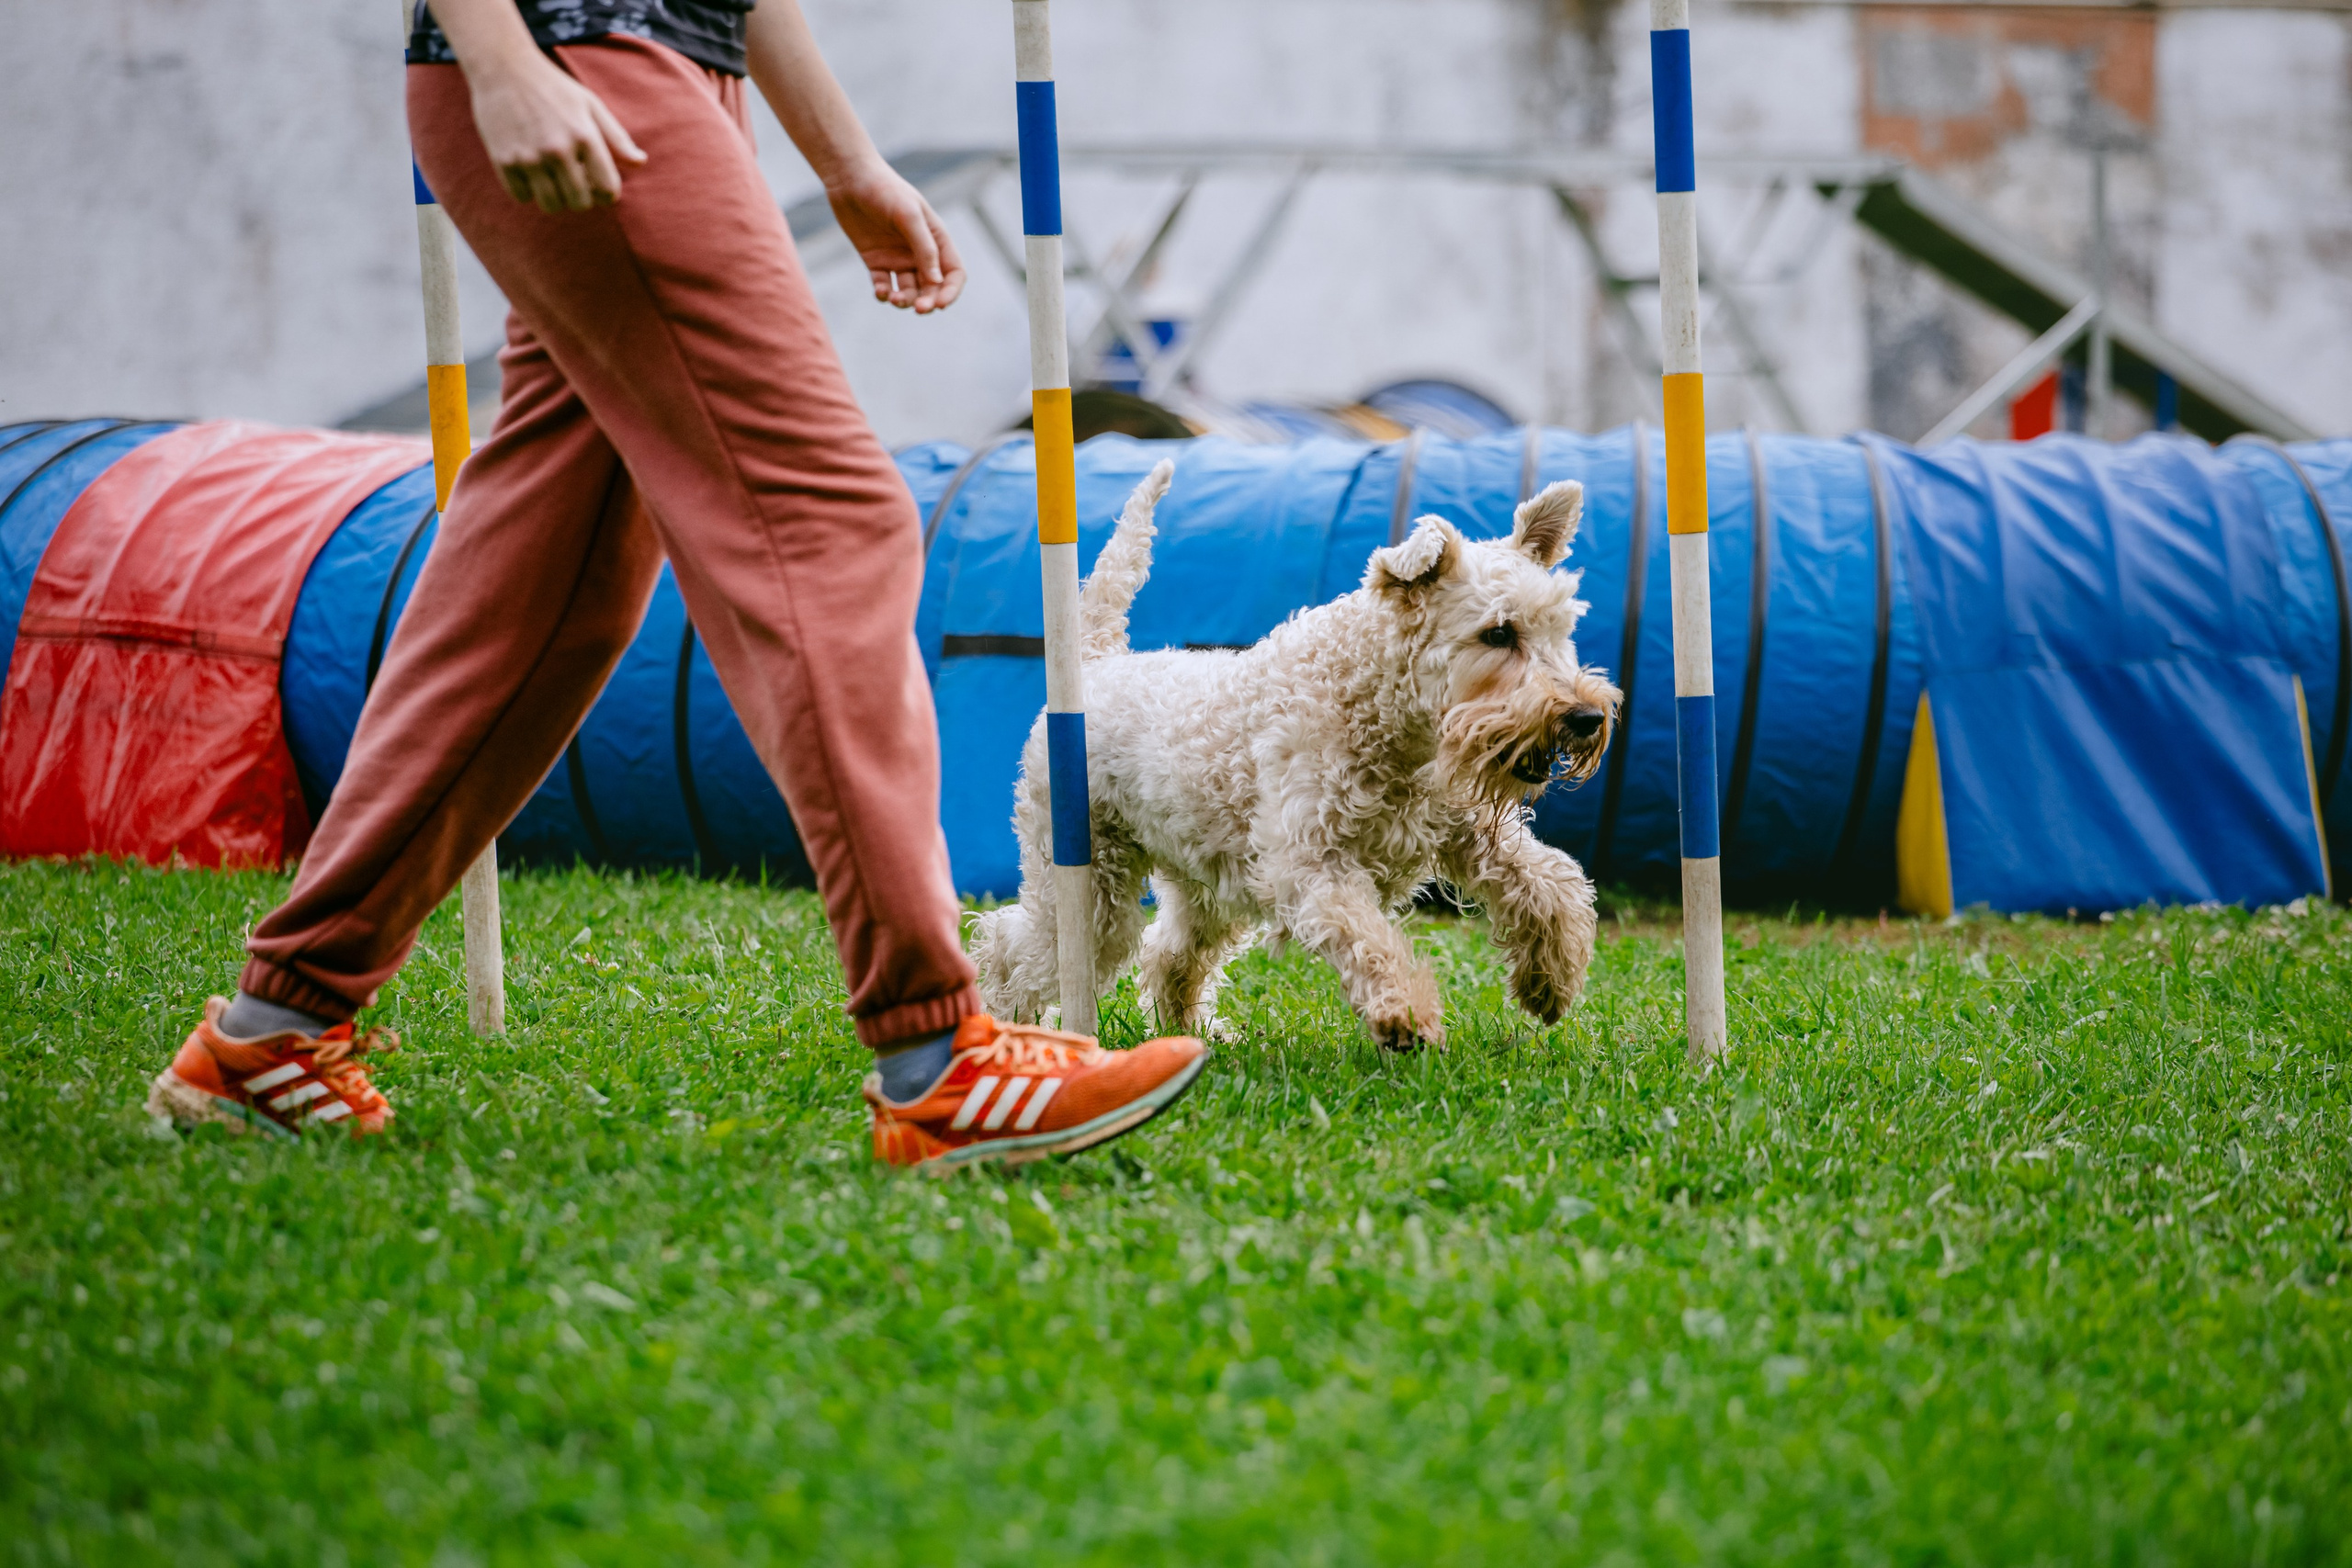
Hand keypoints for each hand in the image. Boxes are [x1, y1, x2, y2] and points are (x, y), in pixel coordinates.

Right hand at [467, 50, 647, 212]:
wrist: (502, 67)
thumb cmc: (553, 88)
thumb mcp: (590, 105)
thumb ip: (616, 137)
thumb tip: (640, 163)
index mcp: (585, 136)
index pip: (608, 189)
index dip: (607, 194)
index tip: (599, 185)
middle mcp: (558, 150)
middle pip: (580, 203)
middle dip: (582, 197)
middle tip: (574, 180)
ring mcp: (529, 157)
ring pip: (551, 206)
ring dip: (555, 197)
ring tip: (552, 177)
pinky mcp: (503, 160)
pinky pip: (521, 197)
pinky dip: (527, 190)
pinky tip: (528, 170)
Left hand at [825, 160, 964, 312]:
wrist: (849, 178)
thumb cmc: (884, 190)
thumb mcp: (908, 216)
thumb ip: (925, 248)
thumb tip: (937, 281)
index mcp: (936, 239)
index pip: (953, 273)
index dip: (950, 291)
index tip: (940, 304)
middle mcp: (919, 251)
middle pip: (932, 287)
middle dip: (928, 301)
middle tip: (919, 309)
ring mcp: (897, 258)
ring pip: (908, 290)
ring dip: (905, 300)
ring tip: (894, 299)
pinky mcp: (875, 261)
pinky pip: (884, 285)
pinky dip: (884, 294)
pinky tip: (881, 292)